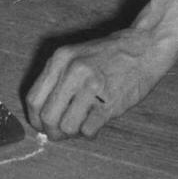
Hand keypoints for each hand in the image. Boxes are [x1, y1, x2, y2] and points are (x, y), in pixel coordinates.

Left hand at [27, 26, 177, 138]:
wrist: (144, 46)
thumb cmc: (109, 55)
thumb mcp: (76, 56)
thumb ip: (58, 80)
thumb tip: (43, 117)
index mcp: (60, 58)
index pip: (33, 100)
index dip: (36, 119)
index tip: (43, 126)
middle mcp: (73, 71)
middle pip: (47, 118)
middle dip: (53, 131)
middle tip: (64, 130)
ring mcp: (91, 86)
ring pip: (66, 127)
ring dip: (73, 132)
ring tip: (83, 121)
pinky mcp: (109, 102)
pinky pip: (87, 130)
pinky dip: (91, 131)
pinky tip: (98, 119)